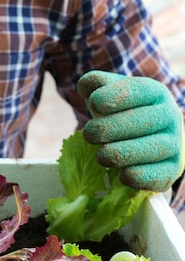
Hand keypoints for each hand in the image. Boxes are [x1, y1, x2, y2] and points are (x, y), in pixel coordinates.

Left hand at [78, 70, 183, 191]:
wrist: (146, 138)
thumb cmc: (120, 113)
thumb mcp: (107, 93)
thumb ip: (95, 84)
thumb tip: (87, 85)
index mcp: (154, 93)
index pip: (138, 90)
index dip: (115, 96)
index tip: (94, 103)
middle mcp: (169, 116)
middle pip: (142, 121)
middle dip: (109, 128)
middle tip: (88, 134)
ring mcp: (174, 143)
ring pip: (151, 148)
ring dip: (120, 153)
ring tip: (101, 155)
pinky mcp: (170, 169)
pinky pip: (159, 175)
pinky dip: (138, 176)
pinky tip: (122, 174)